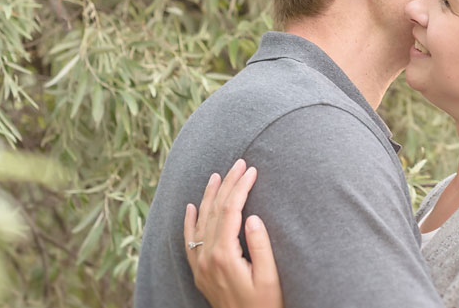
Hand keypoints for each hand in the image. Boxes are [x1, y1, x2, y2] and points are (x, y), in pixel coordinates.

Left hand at [184, 159, 283, 307]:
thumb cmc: (266, 305)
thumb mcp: (269, 277)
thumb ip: (259, 246)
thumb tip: (250, 216)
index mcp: (224, 256)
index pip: (230, 211)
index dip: (240, 187)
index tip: (251, 170)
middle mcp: (207, 258)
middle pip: (214, 211)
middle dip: (227, 185)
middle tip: (239, 164)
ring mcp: (200, 266)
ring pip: (200, 222)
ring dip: (208, 196)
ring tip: (217, 175)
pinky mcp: (200, 272)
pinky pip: (189, 241)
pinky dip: (188, 221)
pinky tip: (190, 206)